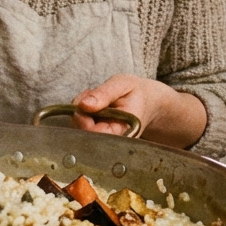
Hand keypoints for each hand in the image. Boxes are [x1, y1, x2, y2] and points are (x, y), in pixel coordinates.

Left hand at [70, 74, 206, 148]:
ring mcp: (103, 139)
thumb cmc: (136, 92)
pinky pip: (80, 125)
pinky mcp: (96, 135)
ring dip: (79, 110)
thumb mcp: (123, 84)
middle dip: (79, 111)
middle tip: (90, 93)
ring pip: (78, 129)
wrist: (147, 101)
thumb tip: (83, 105)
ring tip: (94, 96)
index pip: (93, 134)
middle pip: (81, 133)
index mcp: (121, 131)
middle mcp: (111, 140)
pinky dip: (81, 112)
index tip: (87, 99)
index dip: (83, 118)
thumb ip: (104, 94)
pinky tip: (92, 103)